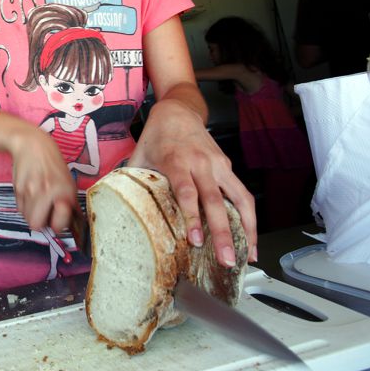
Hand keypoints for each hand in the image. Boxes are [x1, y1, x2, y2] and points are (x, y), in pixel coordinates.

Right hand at [9, 125, 77, 233]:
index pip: (57, 225)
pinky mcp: (16, 189)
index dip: (58, 224)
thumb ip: (70, 202)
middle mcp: (45, 192)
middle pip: (36, 225)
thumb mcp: (68, 181)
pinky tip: (31, 195)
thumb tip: (73, 222)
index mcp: (62, 191)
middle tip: (47, 213)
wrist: (31, 145)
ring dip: (33, 214)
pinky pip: (20, 209)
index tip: (59, 219)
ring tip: (39, 202)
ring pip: (27, 218)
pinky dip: (25, 206)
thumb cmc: (52, 162)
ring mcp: (28, 191)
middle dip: (42, 222)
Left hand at [129, 99, 257, 264]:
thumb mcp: (140, 156)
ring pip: (239, 199)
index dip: (192, 217)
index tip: (195, 240)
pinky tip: (250, 238)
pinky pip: (243, 195)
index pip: (187, 192)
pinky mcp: (228, 168)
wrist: (178, 111)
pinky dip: (250, 218)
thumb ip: (134, 182)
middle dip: (222, 233)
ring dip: (246, 229)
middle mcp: (201, 163)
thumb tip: (120, 210)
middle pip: (215, 201)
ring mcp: (219, 165)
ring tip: (247, 256)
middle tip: (226, 259)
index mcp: (176, 161)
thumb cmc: (157, 136)